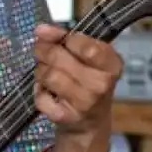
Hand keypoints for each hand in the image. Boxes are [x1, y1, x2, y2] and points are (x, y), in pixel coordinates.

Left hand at [32, 23, 123, 151]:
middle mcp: (102, 84)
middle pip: (59, 58)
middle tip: (40, 51)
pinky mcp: (66, 117)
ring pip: (49, 75)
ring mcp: (85, 102)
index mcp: (112, 64)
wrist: (90, 121)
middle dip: (44, 51)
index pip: (88, 47)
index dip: (66, 39)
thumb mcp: (85, 56)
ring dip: (41, 71)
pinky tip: (47, 92)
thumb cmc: (87, 80)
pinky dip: (39, 92)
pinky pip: (40, 97)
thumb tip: (41, 29)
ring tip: (46, 73)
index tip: (59, 38)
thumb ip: (65, 38)